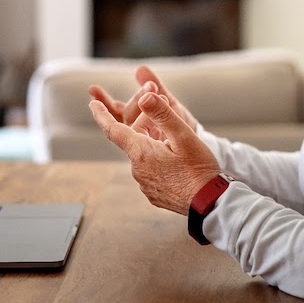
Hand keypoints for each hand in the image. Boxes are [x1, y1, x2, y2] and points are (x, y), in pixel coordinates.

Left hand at [89, 92, 220, 214]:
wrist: (210, 204)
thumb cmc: (199, 169)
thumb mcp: (183, 135)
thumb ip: (162, 114)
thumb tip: (144, 98)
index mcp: (141, 152)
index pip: (113, 129)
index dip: (101, 114)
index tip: (93, 103)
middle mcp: (138, 170)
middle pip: (134, 140)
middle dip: (147, 126)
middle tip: (171, 122)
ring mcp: (145, 184)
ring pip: (143, 156)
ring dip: (154, 145)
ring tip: (178, 146)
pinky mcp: (154, 193)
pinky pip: (151, 171)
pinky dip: (159, 161)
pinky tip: (177, 163)